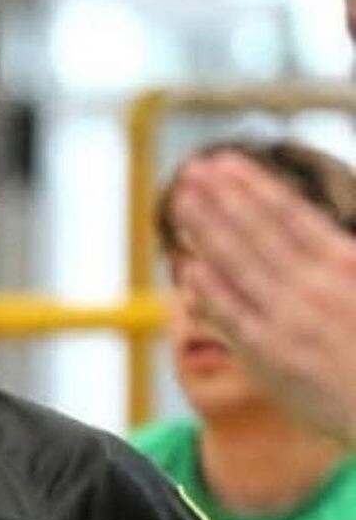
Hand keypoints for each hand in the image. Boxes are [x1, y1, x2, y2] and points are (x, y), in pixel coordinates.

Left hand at [174, 151, 355, 447]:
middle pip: (257, 231)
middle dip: (221, 197)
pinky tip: (186, 266)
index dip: (253, 186)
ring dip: (206, 229)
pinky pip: (232, 316)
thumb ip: (339, 255)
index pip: (290, 214)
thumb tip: (317, 231)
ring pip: (239, 264)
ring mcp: (290, 320)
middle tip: (190, 169)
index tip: (225, 162)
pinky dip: (209, 289)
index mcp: (345, 262)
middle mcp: (316, 286)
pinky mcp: (271, 357)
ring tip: (180, 199)